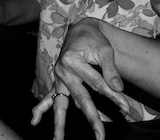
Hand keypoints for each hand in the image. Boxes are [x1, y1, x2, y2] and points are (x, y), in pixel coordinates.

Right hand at [36, 17, 130, 139]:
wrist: (78, 29)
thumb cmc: (92, 39)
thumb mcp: (104, 50)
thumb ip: (110, 70)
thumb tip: (118, 89)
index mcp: (73, 61)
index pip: (97, 83)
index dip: (113, 96)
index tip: (126, 107)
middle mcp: (63, 71)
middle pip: (80, 98)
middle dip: (92, 118)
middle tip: (100, 136)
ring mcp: (58, 79)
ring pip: (60, 104)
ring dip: (59, 124)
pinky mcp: (57, 83)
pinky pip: (48, 98)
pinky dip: (41, 109)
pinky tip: (34, 121)